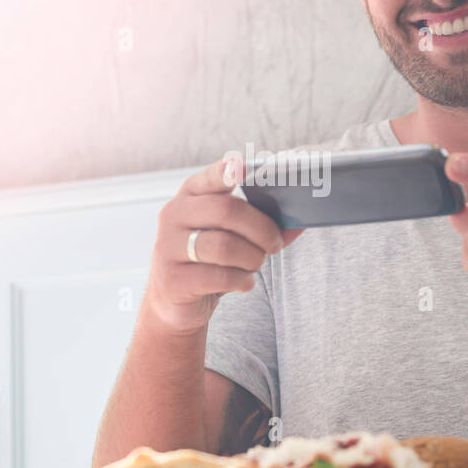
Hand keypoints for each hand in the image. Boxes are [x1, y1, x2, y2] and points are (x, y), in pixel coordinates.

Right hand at [144, 153, 304, 334]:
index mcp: (190, 195)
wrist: (177, 300)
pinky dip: (241, 280)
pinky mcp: (172, 279)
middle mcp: (174, 215)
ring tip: (256, 264)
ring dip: (253, 258)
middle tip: (274, 244)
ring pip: (224, 246)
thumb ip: (262, 224)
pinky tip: (244, 282)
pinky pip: (219, 277)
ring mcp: (168, 247)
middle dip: (261, 229)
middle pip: (226, 211)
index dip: (225, 171)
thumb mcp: (232, 235)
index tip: (243, 167)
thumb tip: (299, 222)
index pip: (209, 177)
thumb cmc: (211, 260)